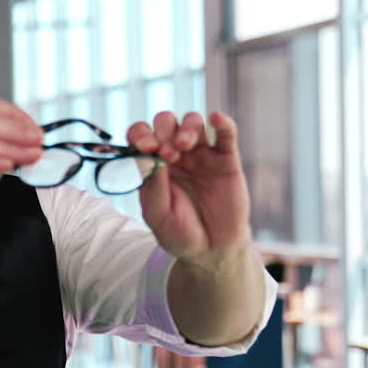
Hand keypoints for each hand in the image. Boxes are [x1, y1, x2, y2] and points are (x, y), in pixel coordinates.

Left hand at [127, 111, 252, 266]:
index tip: (145, 146)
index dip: (140, 134)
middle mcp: (175, 154)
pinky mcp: (226, 159)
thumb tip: (151, 157)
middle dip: (163, 131)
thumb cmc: (180, 233)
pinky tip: (215, 119)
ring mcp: (201, 155)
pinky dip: (222, 122)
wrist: (212, 249)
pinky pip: (226, 133)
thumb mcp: (158, 216)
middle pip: (166, 122)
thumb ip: (152, 188)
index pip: (141, 136)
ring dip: (187, 127)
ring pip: (193, 122)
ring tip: (183, 145)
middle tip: (167, 153)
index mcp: (153, 164)